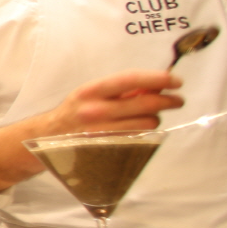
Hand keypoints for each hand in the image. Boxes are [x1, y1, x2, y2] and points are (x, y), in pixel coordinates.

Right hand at [42, 69, 183, 135]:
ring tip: (149, 117)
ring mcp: (103, 132)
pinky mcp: (109, 148)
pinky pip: (140, 138)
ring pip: (147, 123)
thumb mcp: (91, 93)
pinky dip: (145, 132)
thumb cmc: (75, 112)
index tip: (175, 81)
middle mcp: (96, 111)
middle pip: (147, 104)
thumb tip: (154, 85)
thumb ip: (120, 89)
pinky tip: (141, 129)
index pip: (132, 80)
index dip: (158, 79)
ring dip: (155, 118)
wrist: (48, 138)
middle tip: (177, 100)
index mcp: (92, 91)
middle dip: (169, 100)